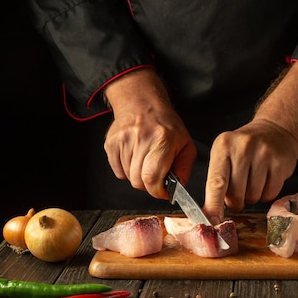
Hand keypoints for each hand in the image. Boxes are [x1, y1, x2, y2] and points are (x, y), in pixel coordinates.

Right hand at [103, 68, 196, 198]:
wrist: (143, 105)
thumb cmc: (167, 126)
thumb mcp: (186, 145)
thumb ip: (184, 168)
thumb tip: (178, 188)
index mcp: (162, 140)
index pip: (152, 177)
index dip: (157, 191)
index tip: (162, 192)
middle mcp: (141, 139)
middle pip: (138, 181)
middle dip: (148, 185)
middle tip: (155, 176)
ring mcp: (123, 140)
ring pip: (128, 177)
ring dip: (138, 176)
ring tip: (146, 161)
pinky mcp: (111, 143)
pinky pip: (117, 171)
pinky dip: (126, 171)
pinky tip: (135, 158)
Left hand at [202, 61, 297, 223]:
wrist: (275, 130)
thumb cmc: (245, 148)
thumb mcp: (225, 155)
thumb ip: (217, 181)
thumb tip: (211, 214)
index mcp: (224, 145)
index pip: (216, 182)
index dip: (214, 205)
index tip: (213, 222)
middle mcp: (244, 147)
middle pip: (236, 194)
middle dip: (236, 200)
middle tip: (239, 191)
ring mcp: (264, 153)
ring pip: (253, 196)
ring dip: (252, 197)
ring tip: (254, 180)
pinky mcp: (281, 162)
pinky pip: (270, 194)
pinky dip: (266, 194)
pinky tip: (266, 180)